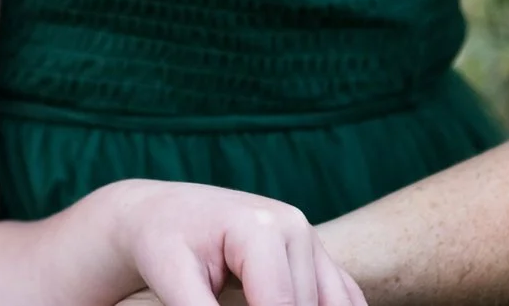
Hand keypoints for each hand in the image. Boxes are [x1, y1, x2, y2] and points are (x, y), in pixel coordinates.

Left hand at [101, 181, 365, 305]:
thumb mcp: (176, 280)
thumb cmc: (164, 242)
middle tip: (235, 303)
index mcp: (262, 227)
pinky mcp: (315, 255)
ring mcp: (310, 240)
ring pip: (331, 304)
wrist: (164, 212)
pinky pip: (344, 297)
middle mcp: (295, 227)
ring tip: (245, 301)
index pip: (281, 304)